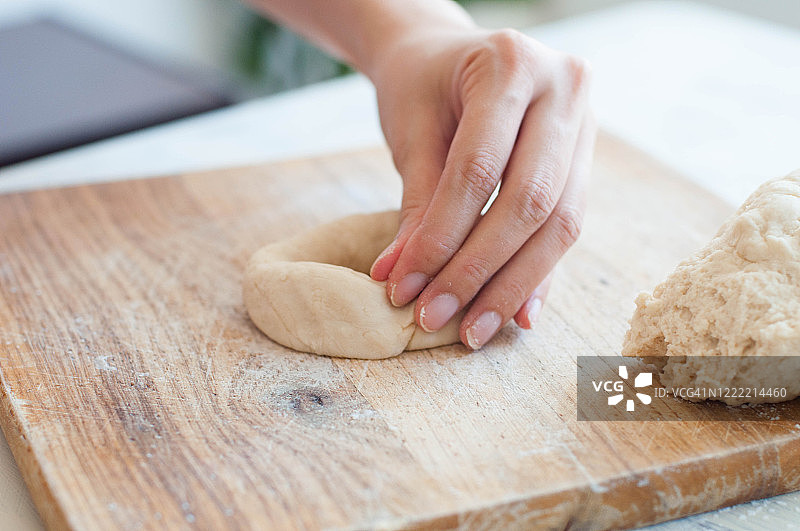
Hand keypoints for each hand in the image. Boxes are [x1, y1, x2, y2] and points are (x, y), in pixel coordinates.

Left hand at [368, 27, 595, 348]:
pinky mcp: (586, 158)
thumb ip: (416, 203)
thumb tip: (399, 280)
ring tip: (473, 329)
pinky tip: (515, 314)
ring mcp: (585, 123)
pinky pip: (568, 225)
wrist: (449, 52)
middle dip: (479, 271)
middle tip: (436, 317)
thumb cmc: (423, 83)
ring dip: (513, 284)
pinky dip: (538, 273)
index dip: (442, 237)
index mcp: (512, 65)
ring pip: (560, 222)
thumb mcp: (412, 130)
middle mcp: (564, 90)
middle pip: (531, 202)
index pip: (478, 169)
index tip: (407, 288)